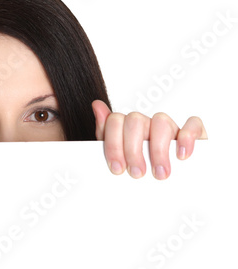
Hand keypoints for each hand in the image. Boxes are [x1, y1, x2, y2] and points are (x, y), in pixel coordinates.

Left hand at [92, 100, 207, 179]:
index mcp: (127, 128)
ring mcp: (169, 127)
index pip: (115, 121)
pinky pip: (192, 124)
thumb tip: (97, 105)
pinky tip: (182, 156)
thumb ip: (106, 134)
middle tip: (137, 173)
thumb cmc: (142, 168)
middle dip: (133, 150)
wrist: (173, 186)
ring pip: (161, 121)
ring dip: (158, 149)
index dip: (113, 145)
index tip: (117, 168)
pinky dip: (187, 138)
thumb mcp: (119, 157)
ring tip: (159, 173)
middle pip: (135, 121)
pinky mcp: (193, 132)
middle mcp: (147, 124)